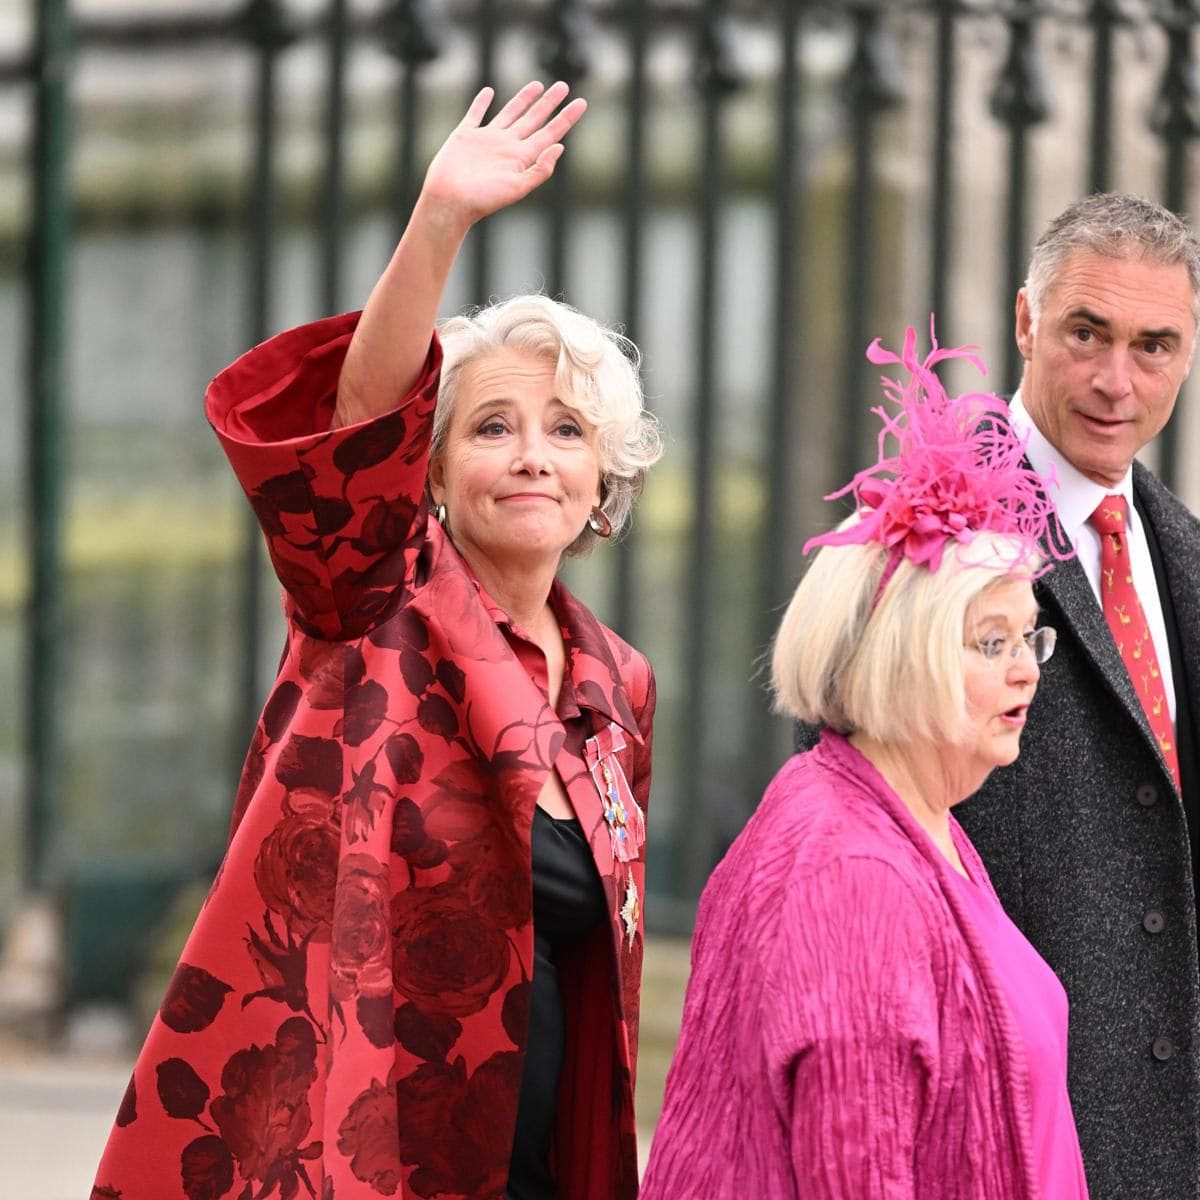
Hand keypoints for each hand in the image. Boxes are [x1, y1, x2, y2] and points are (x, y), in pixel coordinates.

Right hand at [419, 81, 586, 233]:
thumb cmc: (483, 200)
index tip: (581, 102)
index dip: (566, 118)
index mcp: (522, 158)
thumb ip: (540, 169)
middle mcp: (507, 146)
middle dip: (549, 103)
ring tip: (537, 85)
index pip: (550, 133)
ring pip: (510, 113)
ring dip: (523, 99)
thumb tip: (560, 147)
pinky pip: (476, 114)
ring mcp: (487, 139)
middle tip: (563, 85)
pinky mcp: (465, 135)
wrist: (449, 202)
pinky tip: (489, 92)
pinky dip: (482, 102)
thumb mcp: (517, 187)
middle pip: (534, 119)